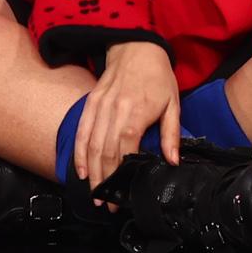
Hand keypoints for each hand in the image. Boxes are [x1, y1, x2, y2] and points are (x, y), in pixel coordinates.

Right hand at [74, 41, 181, 182]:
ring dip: (91, 174)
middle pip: (105, 154)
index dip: (122, 176)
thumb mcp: (173, 104)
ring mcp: (99, 108)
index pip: (125, 151)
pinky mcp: (90, 104)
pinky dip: (78, 153)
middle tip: (108, 204)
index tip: (123, 196)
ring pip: (90, 147)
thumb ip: (171, 135)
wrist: (136, 48)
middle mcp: (114, 113)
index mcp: (135, 114)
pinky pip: (81, 132)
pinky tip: (81, 171)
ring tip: (95, 195)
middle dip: (106, 182)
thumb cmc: (158, 77)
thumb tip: (173, 162)